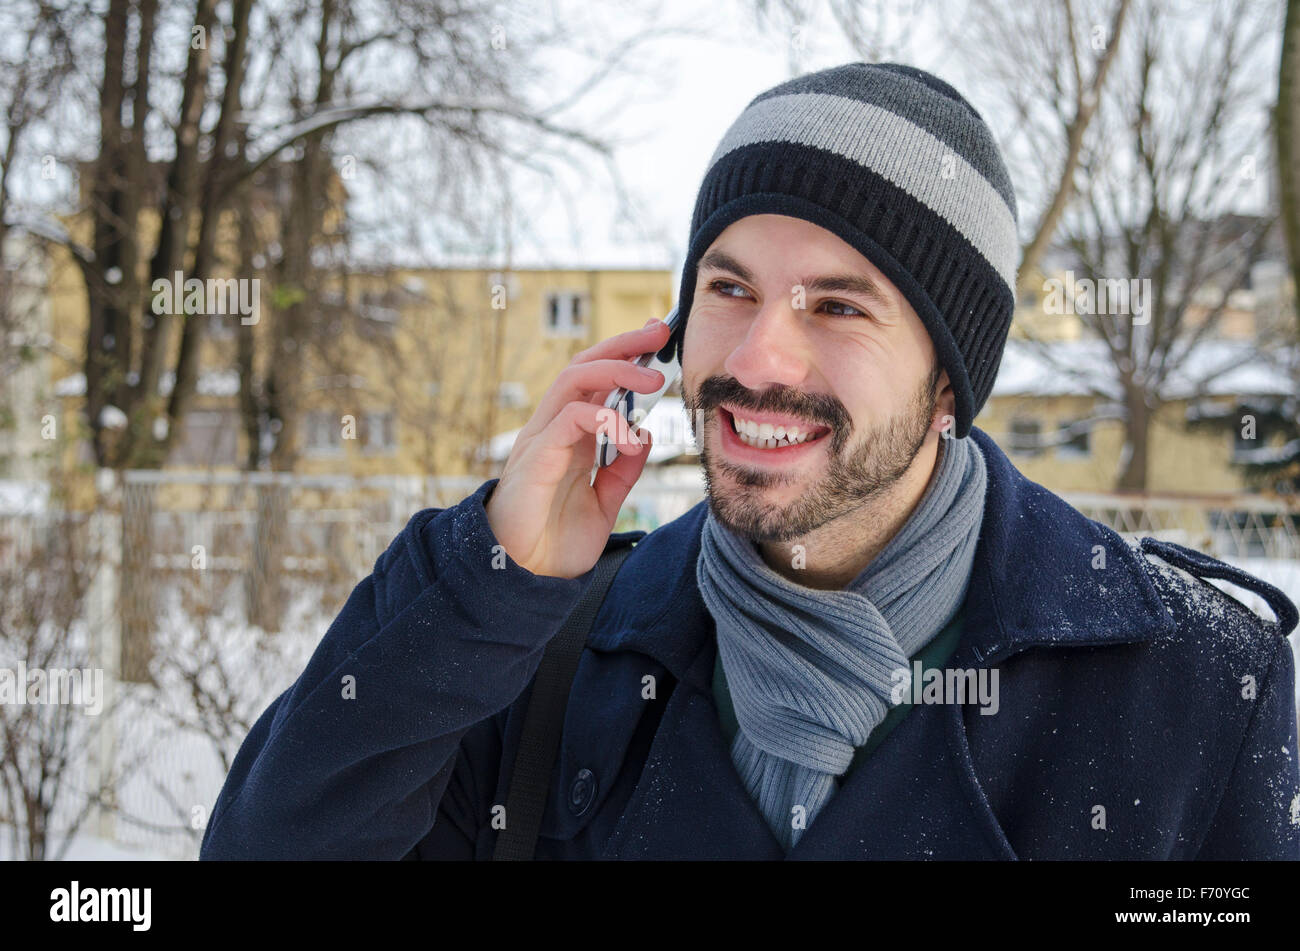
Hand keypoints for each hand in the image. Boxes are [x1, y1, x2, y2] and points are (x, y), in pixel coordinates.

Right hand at [484, 318, 669, 578]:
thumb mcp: (604, 503)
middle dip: (623, 344)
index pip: (596, 379)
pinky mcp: (536, 459)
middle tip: (659, 332)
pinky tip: (627, 432)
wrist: (524, 579)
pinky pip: (568, 420)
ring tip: (655, 379)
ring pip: (573, 381)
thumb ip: (623, 471)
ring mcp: (541, 440)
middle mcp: (554, 429)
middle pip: (585, 366)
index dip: (625, 354)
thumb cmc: (555, 542)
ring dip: (617, 370)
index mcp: (571, 436)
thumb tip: (645, 436)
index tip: (657, 339)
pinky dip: (602, 418)